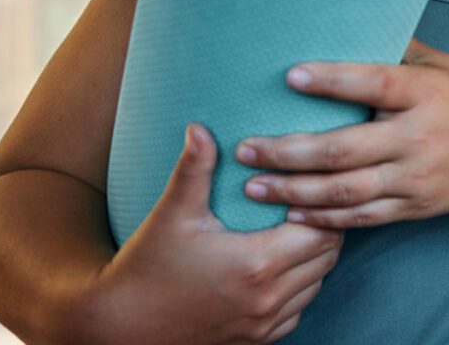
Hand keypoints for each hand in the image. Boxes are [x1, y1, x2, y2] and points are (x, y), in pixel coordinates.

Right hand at [85, 124, 343, 344]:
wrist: (121, 329)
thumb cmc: (148, 267)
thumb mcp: (173, 213)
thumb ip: (194, 167)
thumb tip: (200, 126)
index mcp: (256, 264)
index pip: (320, 230)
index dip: (323, 204)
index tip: (310, 183)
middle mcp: (268, 299)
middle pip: (327, 257)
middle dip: (325, 225)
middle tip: (309, 197)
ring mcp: (264, 326)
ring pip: (317, 284)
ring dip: (315, 256)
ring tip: (299, 224)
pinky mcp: (257, 341)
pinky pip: (298, 310)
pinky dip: (301, 286)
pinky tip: (283, 262)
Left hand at [234, 39, 448, 228]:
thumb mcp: (440, 63)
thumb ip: (394, 49)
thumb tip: (341, 17)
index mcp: (426, 92)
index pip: (375, 84)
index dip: (332, 80)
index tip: (290, 74)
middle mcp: (419, 138)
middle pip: (345, 149)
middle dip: (288, 151)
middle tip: (245, 146)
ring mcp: (416, 178)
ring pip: (345, 191)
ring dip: (293, 190)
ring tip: (252, 184)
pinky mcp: (415, 208)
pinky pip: (363, 219)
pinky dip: (324, 219)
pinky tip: (290, 211)